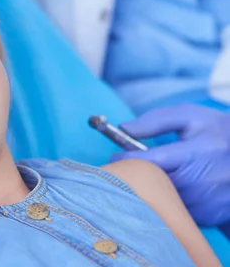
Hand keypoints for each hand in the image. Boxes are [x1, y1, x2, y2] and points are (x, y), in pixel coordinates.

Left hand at [113, 104, 229, 226]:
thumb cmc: (215, 131)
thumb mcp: (189, 116)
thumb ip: (155, 120)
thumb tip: (124, 128)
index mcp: (194, 153)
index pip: (150, 162)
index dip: (127, 159)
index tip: (116, 156)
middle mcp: (200, 181)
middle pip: (153, 186)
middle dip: (135, 177)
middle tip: (127, 168)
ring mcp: (206, 202)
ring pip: (163, 202)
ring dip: (150, 191)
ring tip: (147, 176)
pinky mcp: (210, 216)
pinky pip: (178, 214)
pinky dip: (168, 203)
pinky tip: (168, 188)